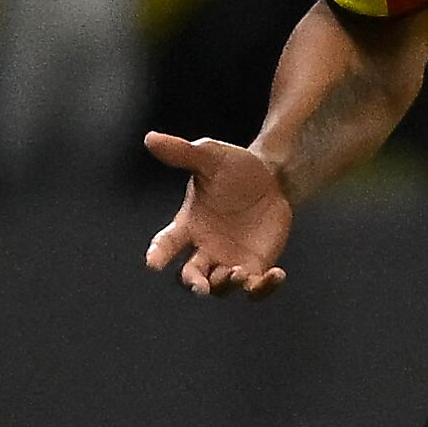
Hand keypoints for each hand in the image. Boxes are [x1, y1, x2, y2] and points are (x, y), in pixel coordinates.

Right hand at [143, 132, 291, 297]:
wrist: (270, 177)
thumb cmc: (233, 167)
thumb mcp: (209, 156)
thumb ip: (182, 152)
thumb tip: (151, 138)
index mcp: (188, 224)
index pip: (166, 243)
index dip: (158, 254)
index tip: (153, 263)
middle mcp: (205, 248)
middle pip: (191, 276)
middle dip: (194, 283)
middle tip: (201, 285)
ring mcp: (229, 260)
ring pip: (221, 287)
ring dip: (226, 284)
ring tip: (236, 272)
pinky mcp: (255, 266)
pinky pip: (255, 288)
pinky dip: (263, 288)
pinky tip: (276, 274)